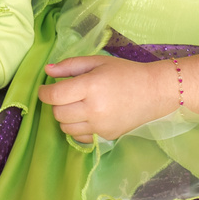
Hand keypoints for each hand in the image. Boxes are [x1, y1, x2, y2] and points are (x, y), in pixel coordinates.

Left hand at [38, 55, 175, 142]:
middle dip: (56, 104)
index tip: (44, 89)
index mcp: (90, 86)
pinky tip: (85, 117)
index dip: (44, 93)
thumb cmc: (125, 73)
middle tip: (64, 95)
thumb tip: (47, 70)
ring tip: (75, 105)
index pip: (55, 96)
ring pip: (66, 128)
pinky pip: (79, 137)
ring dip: (65, 117)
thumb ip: (70, 66)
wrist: (154, 92)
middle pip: (58, 113)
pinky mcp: (106, 136)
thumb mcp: (97, 62)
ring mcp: (100, 126)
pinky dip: (76, 128)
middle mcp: (93, 109)